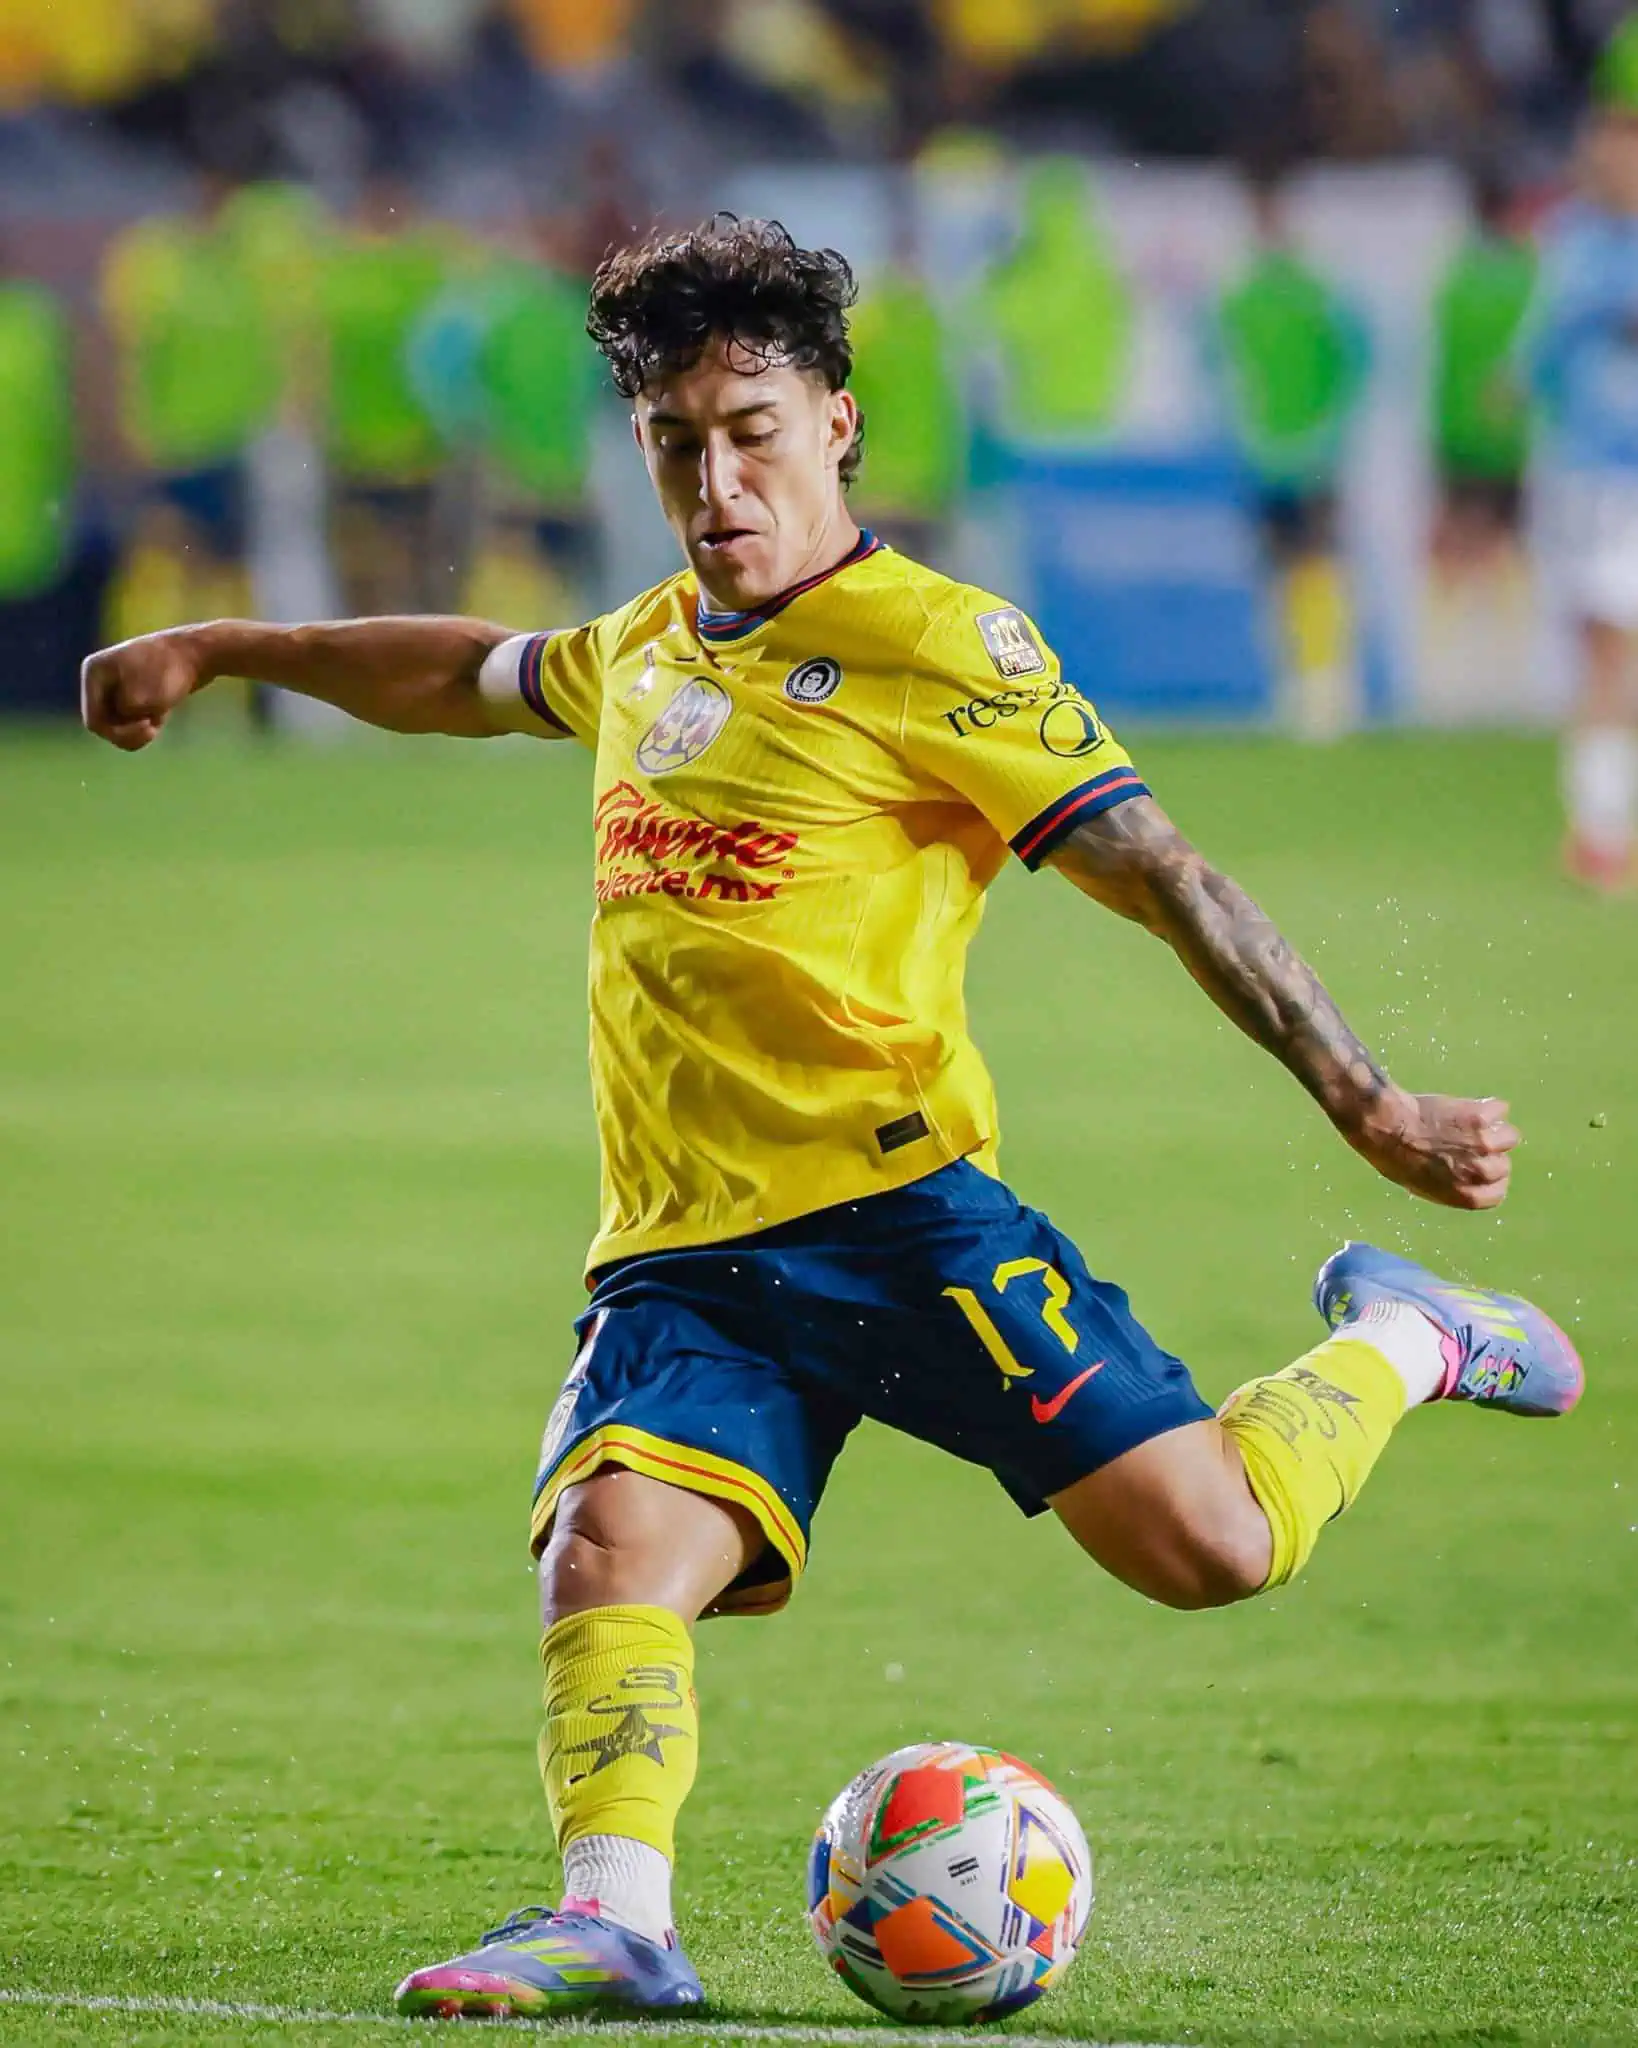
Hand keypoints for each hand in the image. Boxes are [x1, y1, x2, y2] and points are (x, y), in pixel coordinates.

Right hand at [81, 628, 211, 749]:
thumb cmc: (168, 673)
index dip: (117, 733)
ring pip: (121, 724)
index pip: (93, 720)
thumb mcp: (139, 701)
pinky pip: (136, 719)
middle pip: (105, 724)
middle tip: (153, 730)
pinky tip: (162, 715)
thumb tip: (119, 719)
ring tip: (157, 721)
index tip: (148, 728)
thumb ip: (120, 717)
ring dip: (138, 730)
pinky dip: (148, 723)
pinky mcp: (139, 690)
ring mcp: (120, 683)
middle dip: (128, 733)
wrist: (201, 652)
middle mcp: (103, 676)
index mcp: (94, 672)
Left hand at [1343, 1089, 1519, 1209]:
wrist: (1388, 1126)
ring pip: (1509, 1136)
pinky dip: (1488, 1106)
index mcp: (1467, 1196)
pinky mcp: (1482, 1118)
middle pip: (1503, 1165)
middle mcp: (1480, 1173)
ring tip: (1471, 1123)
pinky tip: (1467, 1107)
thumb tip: (1467, 1179)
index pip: (1497, 1192)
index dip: (1490, 1179)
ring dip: (1494, 1129)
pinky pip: (1499, 1110)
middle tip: (1467, 1142)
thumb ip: (1452, 1185)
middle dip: (1489, 1154)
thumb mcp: (1423, 1184)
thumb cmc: (1396, 1157)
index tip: (1478, 1167)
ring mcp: (1484, 1144)